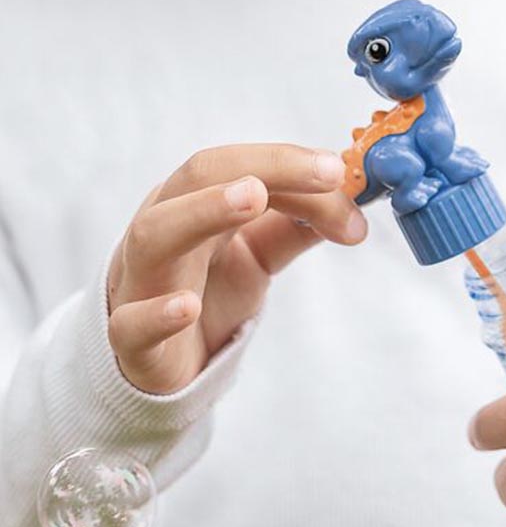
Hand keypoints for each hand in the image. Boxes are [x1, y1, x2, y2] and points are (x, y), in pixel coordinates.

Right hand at [107, 143, 365, 393]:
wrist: (162, 363)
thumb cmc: (206, 294)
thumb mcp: (258, 254)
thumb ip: (297, 225)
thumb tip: (352, 199)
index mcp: (192, 201)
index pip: (237, 166)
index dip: (291, 163)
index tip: (343, 171)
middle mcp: (162, 228)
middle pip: (198, 178)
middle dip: (263, 168)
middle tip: (325, 174)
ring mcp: (141, 282)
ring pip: (156, 234)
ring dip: (203, 211)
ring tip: (252, 198)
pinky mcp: (132, 342)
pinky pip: (131, 325)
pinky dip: (157, 313)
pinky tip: (187, 308)